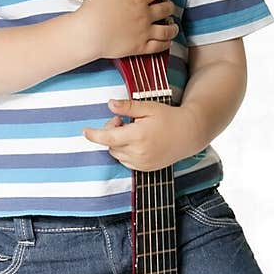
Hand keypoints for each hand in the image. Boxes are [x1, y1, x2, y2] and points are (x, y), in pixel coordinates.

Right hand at [79, 0, 177, 59]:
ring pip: (167, 30)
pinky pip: (159, 46)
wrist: (88, 35)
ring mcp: (144, 32)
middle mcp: (144, 15)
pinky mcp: (140, 47)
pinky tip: (167, 42)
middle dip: (170, 5)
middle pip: (166, 8)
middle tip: (169, 5)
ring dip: (173, 27)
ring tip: (173, 26)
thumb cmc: (92, 13)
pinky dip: (166, 44)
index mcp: (136, 0)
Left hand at [83, 99, 202, 171]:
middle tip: (123, 121)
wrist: (189, 134)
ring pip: (117, 154)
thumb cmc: (169, 117)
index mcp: (138, 135)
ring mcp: (142, 163)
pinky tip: (137, 142)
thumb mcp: (148, 107)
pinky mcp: (146, 169)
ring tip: (133, 131)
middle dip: (111, 132)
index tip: (85, 131)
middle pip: (111, 145)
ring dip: (118, 143)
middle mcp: (139, 152)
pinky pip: (126, 162)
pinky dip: (125, 152)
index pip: (108, 138)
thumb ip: (127, 107)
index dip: (94, 135)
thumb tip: (110, 104)